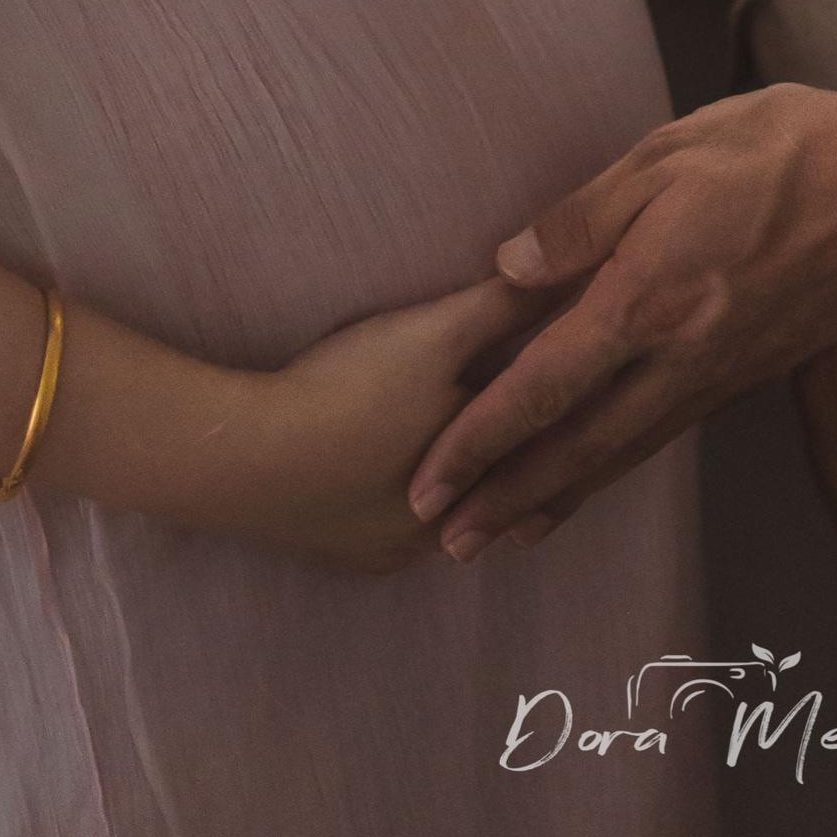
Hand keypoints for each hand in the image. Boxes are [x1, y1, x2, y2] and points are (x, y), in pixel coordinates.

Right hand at [215, 277, 549, 570]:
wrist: (245, 460)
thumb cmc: (348, 390)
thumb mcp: (435, 333)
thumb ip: (505, 307)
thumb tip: (578, 279)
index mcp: (485, 474)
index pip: (549, 440)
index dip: (573, 405)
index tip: (591, 378)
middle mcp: (454, 527)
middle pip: (507, 486)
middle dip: (532, 453)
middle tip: (555, 419)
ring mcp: (401, 551)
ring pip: (462, 519)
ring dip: (478, 487)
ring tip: (494, 452)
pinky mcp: (357, 557)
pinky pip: (408, 537)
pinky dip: (425, 508)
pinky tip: (423, 491)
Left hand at [404, 38, 836, 560]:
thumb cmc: (787, 149)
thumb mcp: (671, 152)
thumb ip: (585, 217)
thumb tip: (508, 268)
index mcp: (653, 296)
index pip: (546, 384)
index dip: (480, 438)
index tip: (428, 480)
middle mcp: (684, 354)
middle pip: (579, 446)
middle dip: (506, 497)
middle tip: (446, 542)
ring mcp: (722, 372)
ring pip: (625, 453)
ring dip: (558, 498)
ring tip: (505, 534)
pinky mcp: (751, 372)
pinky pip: (667, 435)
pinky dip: (617, 468)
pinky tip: (598, 473)